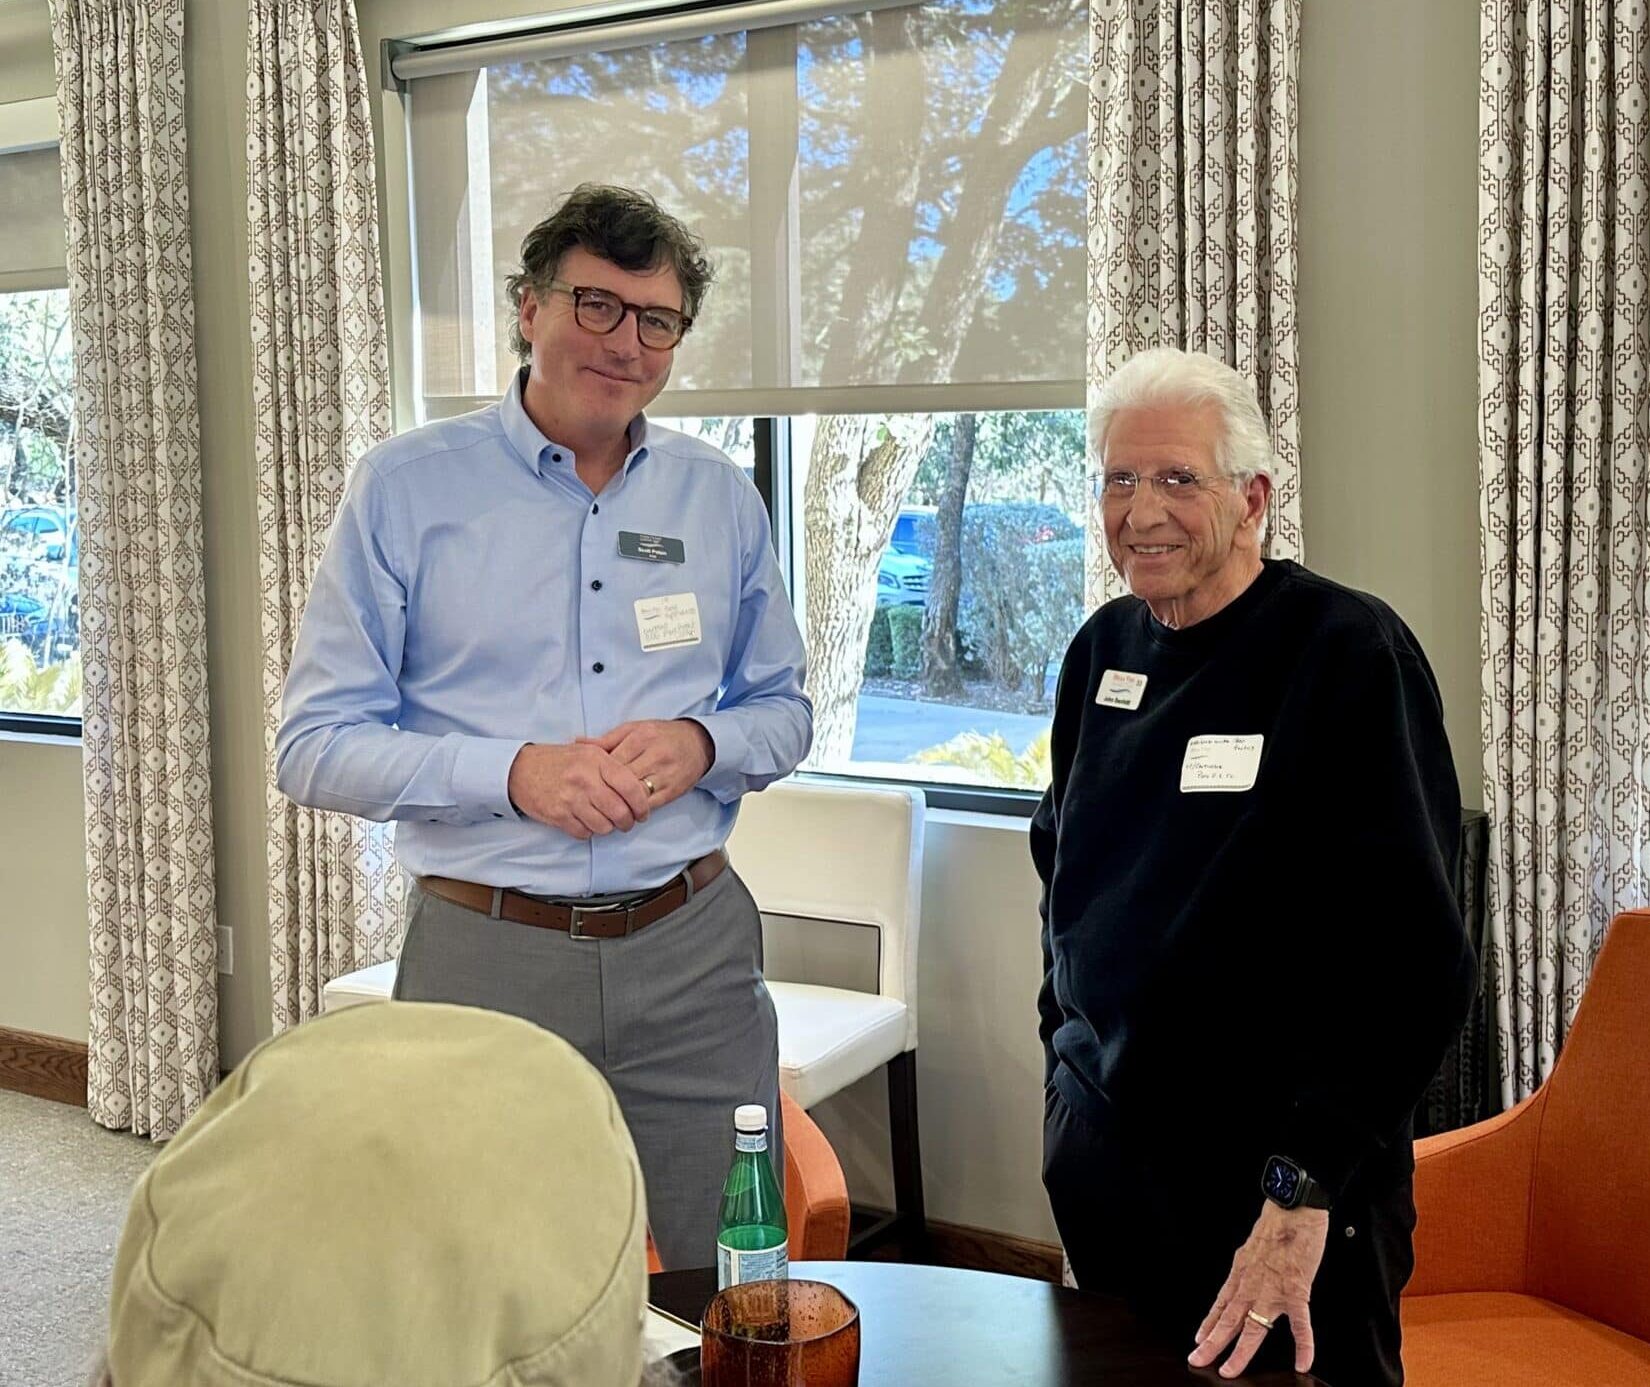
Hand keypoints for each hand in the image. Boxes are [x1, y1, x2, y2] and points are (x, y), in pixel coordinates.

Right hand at [506, 742, 650, 839]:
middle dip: (628, 822)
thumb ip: (612, 765)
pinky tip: (585, 822)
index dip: (641, 804)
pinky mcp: (558, 815)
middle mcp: (585, 779)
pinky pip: (584, 833)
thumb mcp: (587, 752)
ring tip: (605, 821)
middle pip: (620, 811)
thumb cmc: (558, 761)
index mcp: (596, 761)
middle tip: (627, 822)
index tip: (643, 812)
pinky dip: (588, 832)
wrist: (520, 769)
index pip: (630, 786)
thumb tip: (639, 785)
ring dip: (608, 828)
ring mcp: (570, 798)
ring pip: (603, 826)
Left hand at [581, 719, 713, 809]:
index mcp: (641, 738)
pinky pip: (649, 805)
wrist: (698, 743)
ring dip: (619, 805)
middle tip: (591, 800)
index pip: (612, 761)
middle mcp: (654, 756)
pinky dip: (635, 810)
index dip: (596, 775)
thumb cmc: (660, 735)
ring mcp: (665, 775)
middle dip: (605, 791)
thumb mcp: (633, 729)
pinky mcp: (673, 790)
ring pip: (635, 795)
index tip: (586, 782)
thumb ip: (606, 740)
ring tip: (606, 809)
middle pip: (622, 780)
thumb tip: (576, 742)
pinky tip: (625, 811)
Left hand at [1188, 1201, 1328, 1377]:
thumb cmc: (1277, 1224)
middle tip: (1197, 1360)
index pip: (1220, 1305)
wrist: (1294, 1208)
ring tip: (1230, 1371)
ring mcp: (1272, 1290)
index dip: (1208, 1324)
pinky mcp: (1296, 1291)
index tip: (1198, 1339)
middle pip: (1228, 1320)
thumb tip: (1247, 1277)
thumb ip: (1250, 1267)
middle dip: (1211, 1343)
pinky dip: (1304, 1346)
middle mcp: (1250, 1284)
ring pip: (1253, 1328)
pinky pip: (1300, 1325)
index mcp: (1240, 1273)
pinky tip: (1302, 1363)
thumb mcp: (1253, 1247)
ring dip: (1240, 1353)